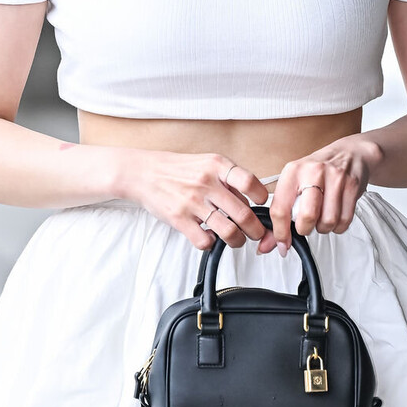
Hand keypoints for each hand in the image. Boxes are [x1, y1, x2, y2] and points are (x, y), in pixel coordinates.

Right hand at [127, 150, 272, 251]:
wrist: (144, 173)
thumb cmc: (179, 169)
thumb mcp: (207, 163)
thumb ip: (229, 180)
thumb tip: (252, 202)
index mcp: (217, 165)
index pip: (249, 182)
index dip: (261, 197)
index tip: (262, 205)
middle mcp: (206, 183)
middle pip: (243, 214)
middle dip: (256, 230)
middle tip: (256, 233)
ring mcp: (192, 202)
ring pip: (228, 232)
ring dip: (238, 241)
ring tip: (236, 240)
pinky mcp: (179, 219)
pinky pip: (205, 241)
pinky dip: (212, 243)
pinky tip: (210, 237)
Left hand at [260, 136, 383, 255]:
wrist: (350, 153)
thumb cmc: (318, 171)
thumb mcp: (295, 182)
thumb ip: (281, 212)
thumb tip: (270, 243)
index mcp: (293, 171)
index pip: (280, 208)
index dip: (280, 232)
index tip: (283, 243)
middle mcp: (313, 171)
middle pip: (306, 217)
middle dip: (305, 229)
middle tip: (306, 225)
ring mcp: (335, 178)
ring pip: (327, 222)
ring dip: (324, 228)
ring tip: (322, 217)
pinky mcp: (352, 186)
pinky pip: (344, 221)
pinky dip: (338, 226)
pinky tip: (335, 215)